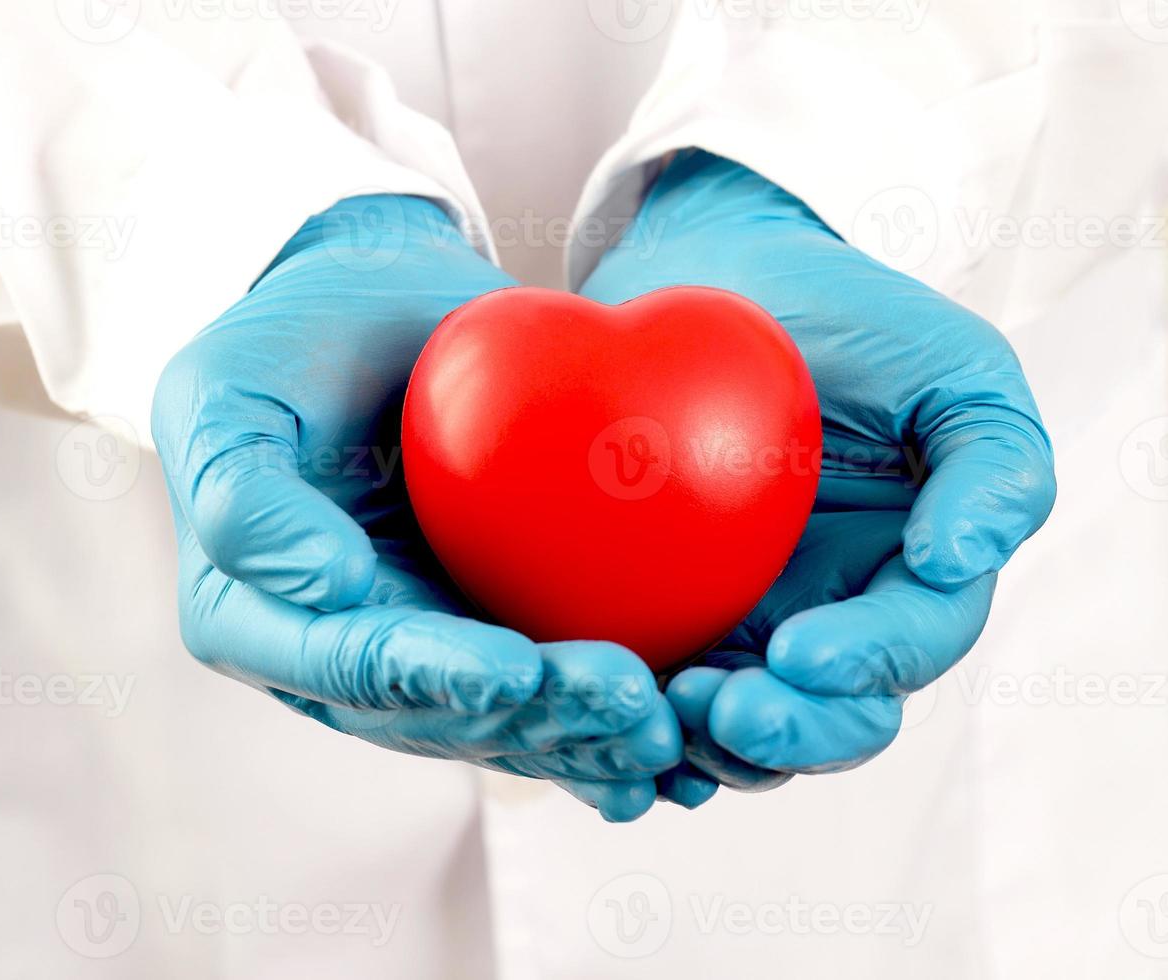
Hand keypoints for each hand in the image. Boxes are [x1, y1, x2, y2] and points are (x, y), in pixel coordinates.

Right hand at [152, 195, 680, 820]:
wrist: (375, 320)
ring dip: (583, 736)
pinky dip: (604, 720)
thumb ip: (241, 491)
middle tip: (623, 700)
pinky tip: (676, 734)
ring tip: (663, 727)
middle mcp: (334, 659)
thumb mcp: (221, 391)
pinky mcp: (488, 634)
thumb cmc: (287, 345)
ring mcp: (417, 654)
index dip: (428, 675)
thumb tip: (326, 584)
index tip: (511, 668)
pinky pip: (546, 693)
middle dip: (533, 719)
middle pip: (438, 714)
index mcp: (252, 620)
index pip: (344, 666)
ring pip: (502, 722)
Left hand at [581, 151, 1054, 802]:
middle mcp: (836, 617)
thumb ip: (992, 463)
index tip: (797, 655)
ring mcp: (748, 625)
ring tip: (663, 712)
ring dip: (711, 743)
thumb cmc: (843, 318)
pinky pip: (659, 694)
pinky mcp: (667, 618)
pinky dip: (643, 728)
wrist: (714, 277)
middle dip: (786, 731)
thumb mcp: (949, 369)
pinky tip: (612, 731)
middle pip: (830, 717)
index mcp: (910, 575)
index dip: (863, 667)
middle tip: (722, 711)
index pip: (906, 650)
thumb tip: (964, 561)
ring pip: (744, 728)